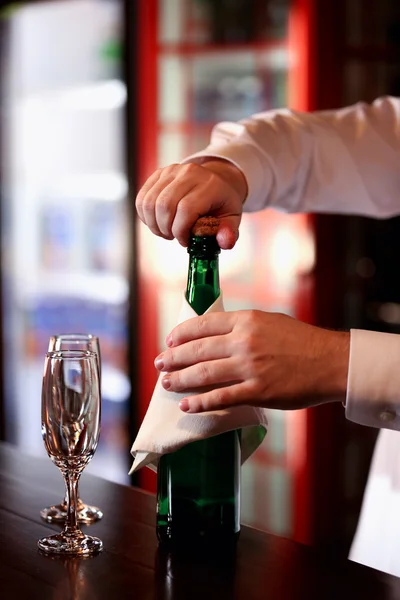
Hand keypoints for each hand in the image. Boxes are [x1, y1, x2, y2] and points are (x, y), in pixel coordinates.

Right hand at [136, 160, 247, 248]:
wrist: (216, 180)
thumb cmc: (222, 203)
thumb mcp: (232, 217)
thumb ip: (229, 232)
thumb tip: (225, 242)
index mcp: (209, 185)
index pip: (186, 209)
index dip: (181, 230)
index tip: (185, 240)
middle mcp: (189, 173)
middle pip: (164, 205)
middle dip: (166, 229)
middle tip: (173, 236)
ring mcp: (171, 171)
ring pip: (150, 203)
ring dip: (154, 224)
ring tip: (165, 230)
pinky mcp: (158, 174)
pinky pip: (142, 198)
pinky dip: (145, 216)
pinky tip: (157, 222)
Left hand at [154, 311, 349, 412]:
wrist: (330, 362)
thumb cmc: (302, 341)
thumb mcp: (271, 321)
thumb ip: (244, 326)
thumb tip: (218, 334)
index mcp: (247, 320)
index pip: (204, 324)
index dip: (182, 333)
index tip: (170, 340)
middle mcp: (244, 342)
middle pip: (198, 350)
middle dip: (174, 358)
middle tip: (160, 364)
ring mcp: (250, 368)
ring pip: (204, 374)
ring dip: (181, 380)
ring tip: (166, 384)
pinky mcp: (258, 392)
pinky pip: (222, 398)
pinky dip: (201, 403)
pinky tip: (187, 406)